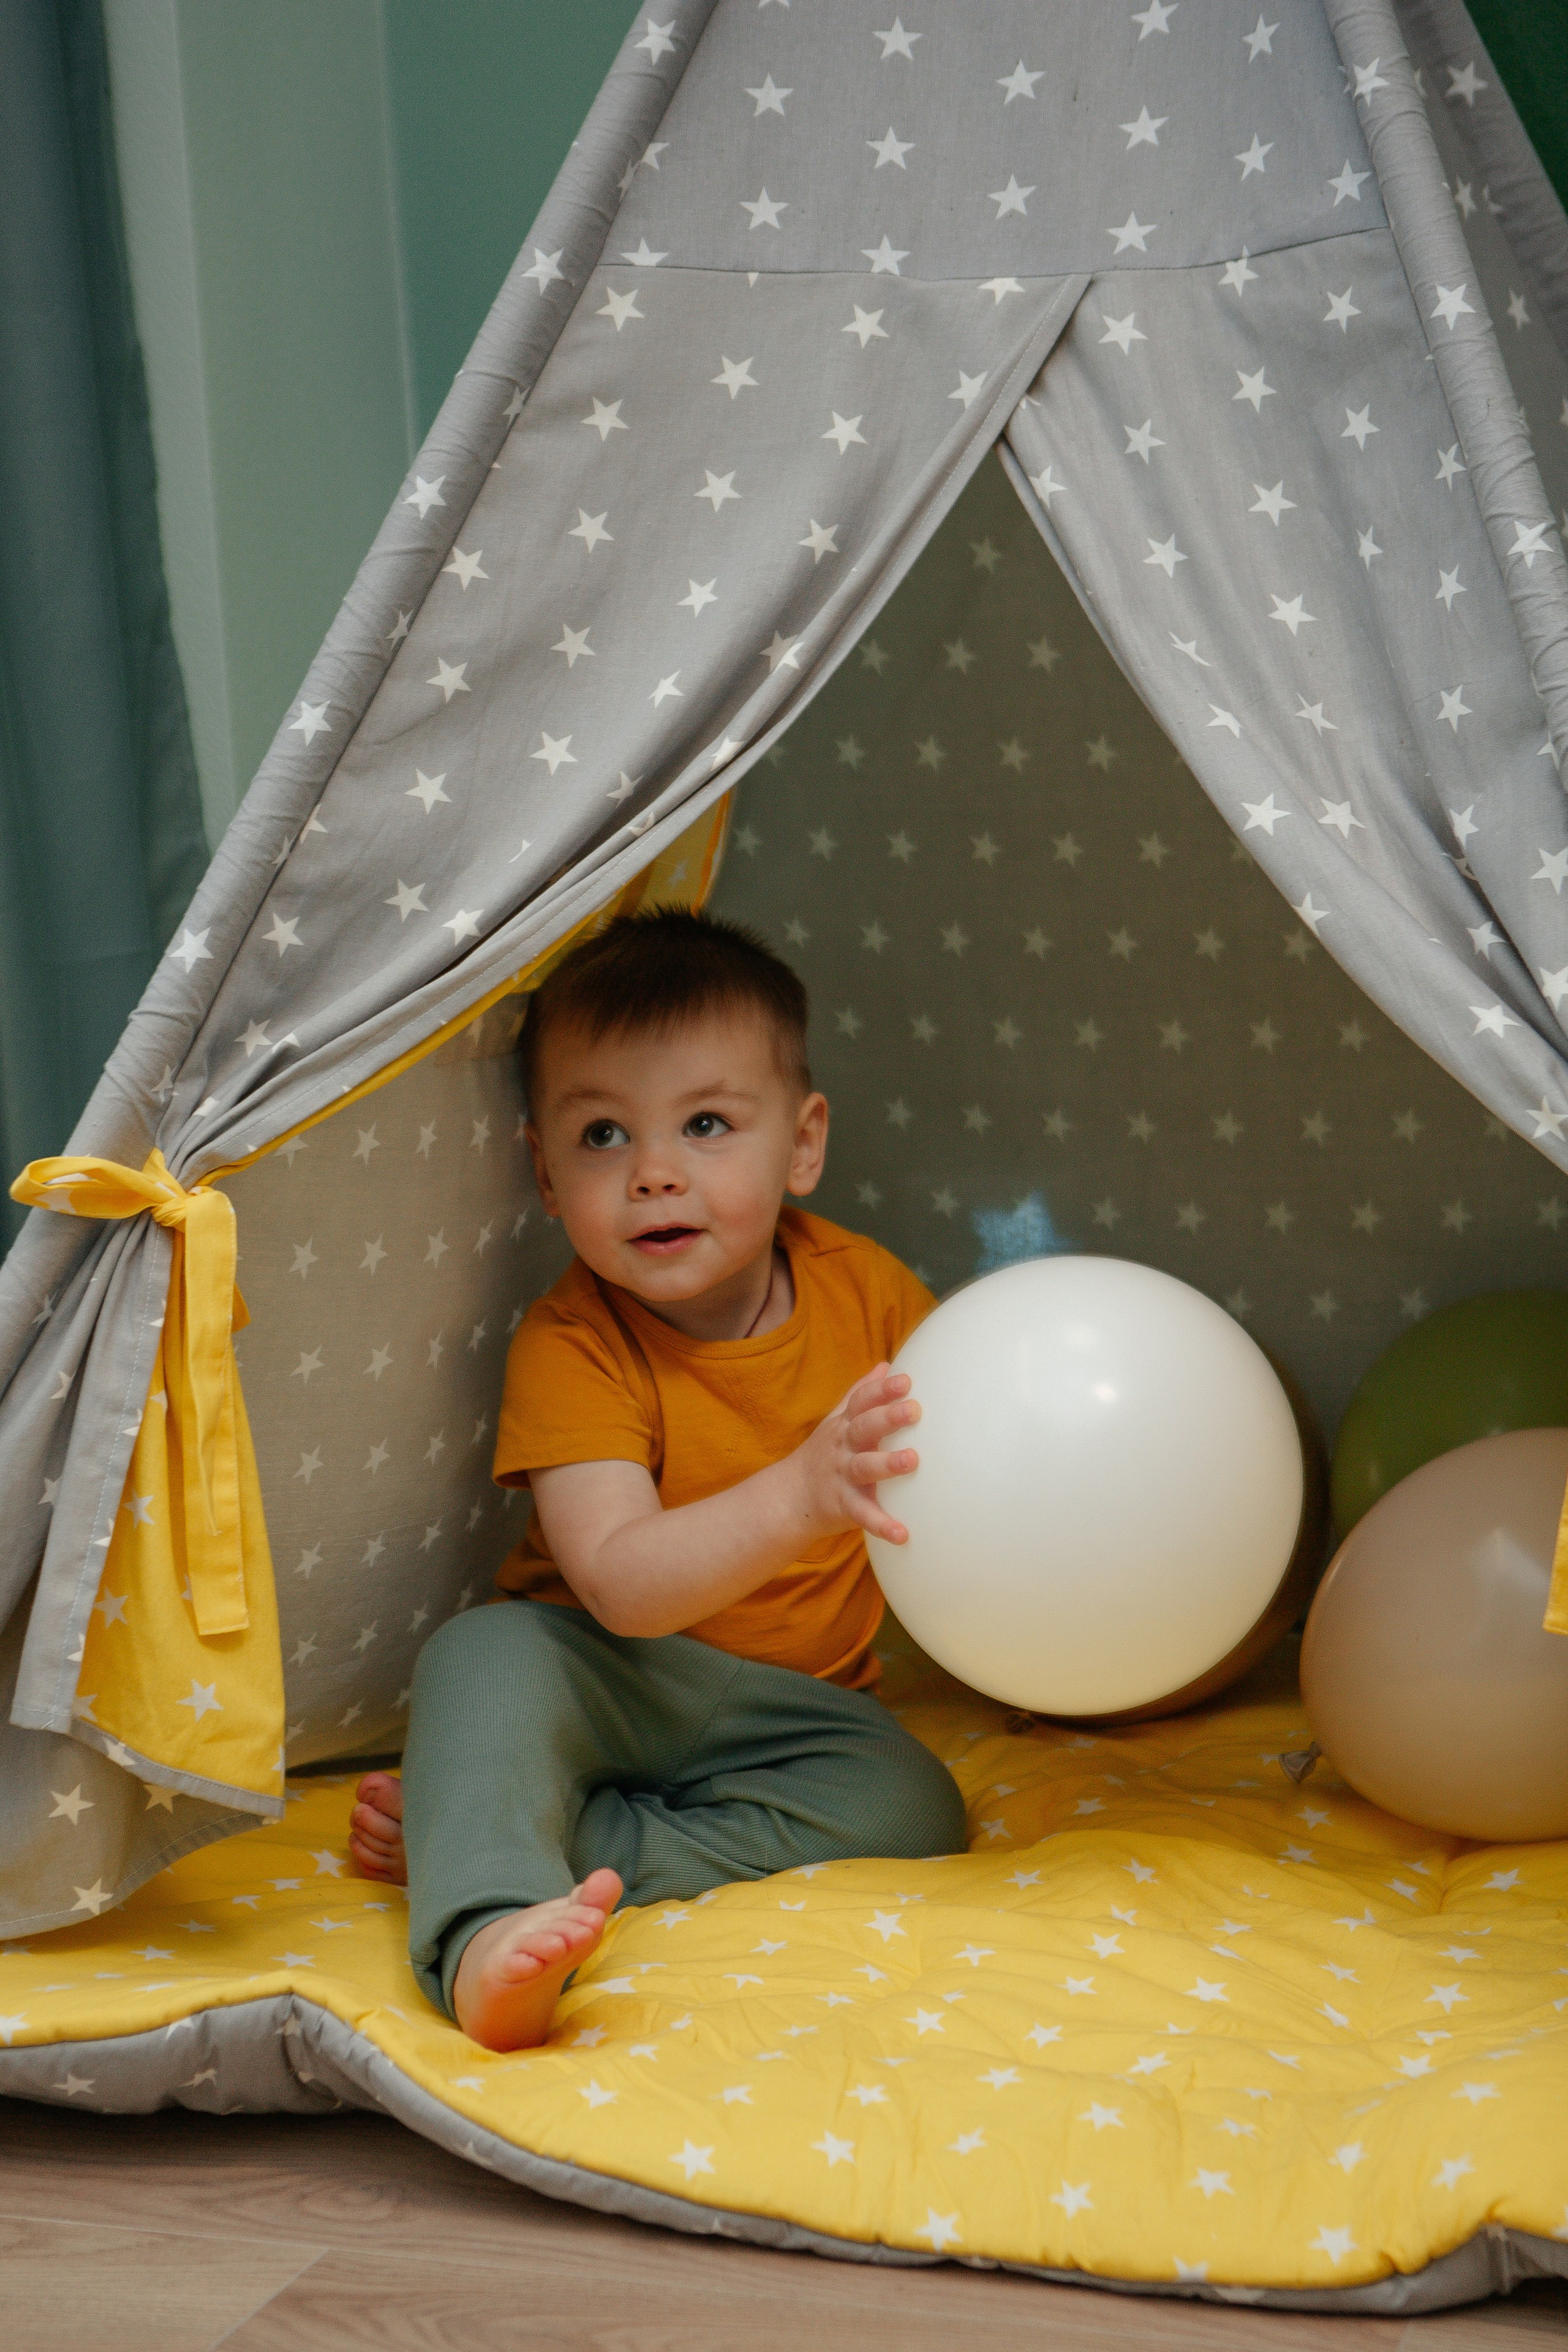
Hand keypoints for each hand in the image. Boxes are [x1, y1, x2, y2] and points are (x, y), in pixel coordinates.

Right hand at [790, 1363, 920, 1546]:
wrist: (789, 1497)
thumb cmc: (826, 1454)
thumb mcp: (838, 1421)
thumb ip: (861, 1394)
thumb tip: (886, 1365)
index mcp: (845, 1425)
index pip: (862, 1401)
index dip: (882, 1390)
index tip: (905, 1380)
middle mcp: (842, 1447)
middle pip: (864, 1428)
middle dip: (888, 1418)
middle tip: (914, 1410)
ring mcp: (841, 1476)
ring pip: (864, 1467)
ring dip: (887, 1463)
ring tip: (912, 1460)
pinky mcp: (843, 1506)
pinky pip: (863, 1515)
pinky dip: (882, 1524)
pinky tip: (903, 1534)